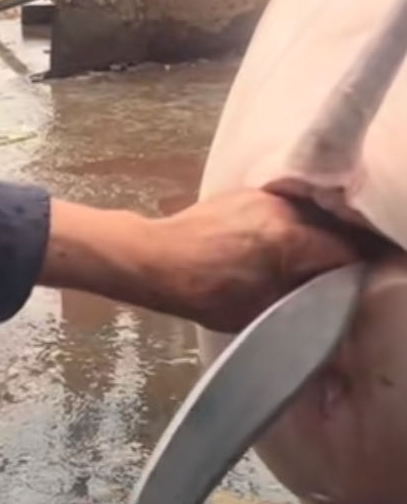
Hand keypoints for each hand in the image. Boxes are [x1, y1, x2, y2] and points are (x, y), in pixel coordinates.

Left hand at [139, 189, 370, 331]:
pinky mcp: (246, 193)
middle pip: (329, 228)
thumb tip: (326, 292)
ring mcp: (263, 197)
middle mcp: (283, 209)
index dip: (347, 272)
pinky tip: (268, 246)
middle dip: (329, 253)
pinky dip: (285, 226)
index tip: (338, 288)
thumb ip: (302, 298)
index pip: (345, 250)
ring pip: (306, 216)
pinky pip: (283, 208)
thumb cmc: (204, 293)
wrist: (157, 258)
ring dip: (307, 236)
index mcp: (291, 237)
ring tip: (291, 262)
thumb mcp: (262, 310)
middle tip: (316, 278)